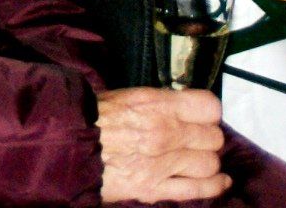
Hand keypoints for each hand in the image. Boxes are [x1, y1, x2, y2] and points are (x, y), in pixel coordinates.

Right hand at [97, 86, 229, 201]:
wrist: (65, 144)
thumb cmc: (92, 115)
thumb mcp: (126, 95)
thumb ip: (159, 102)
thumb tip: (181, 107)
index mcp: (158, 105)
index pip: (210, 107)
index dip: (207, 112)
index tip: (200, 115)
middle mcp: (167, 133)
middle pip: (213, 137)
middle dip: (206, 137)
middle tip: (194, 137)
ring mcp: (164, 164)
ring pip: (209, 163)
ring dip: (206, 160)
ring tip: (196, 157)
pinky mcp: (156, 188)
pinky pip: (198, 189)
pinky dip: (214, 185)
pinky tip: (220, 180)